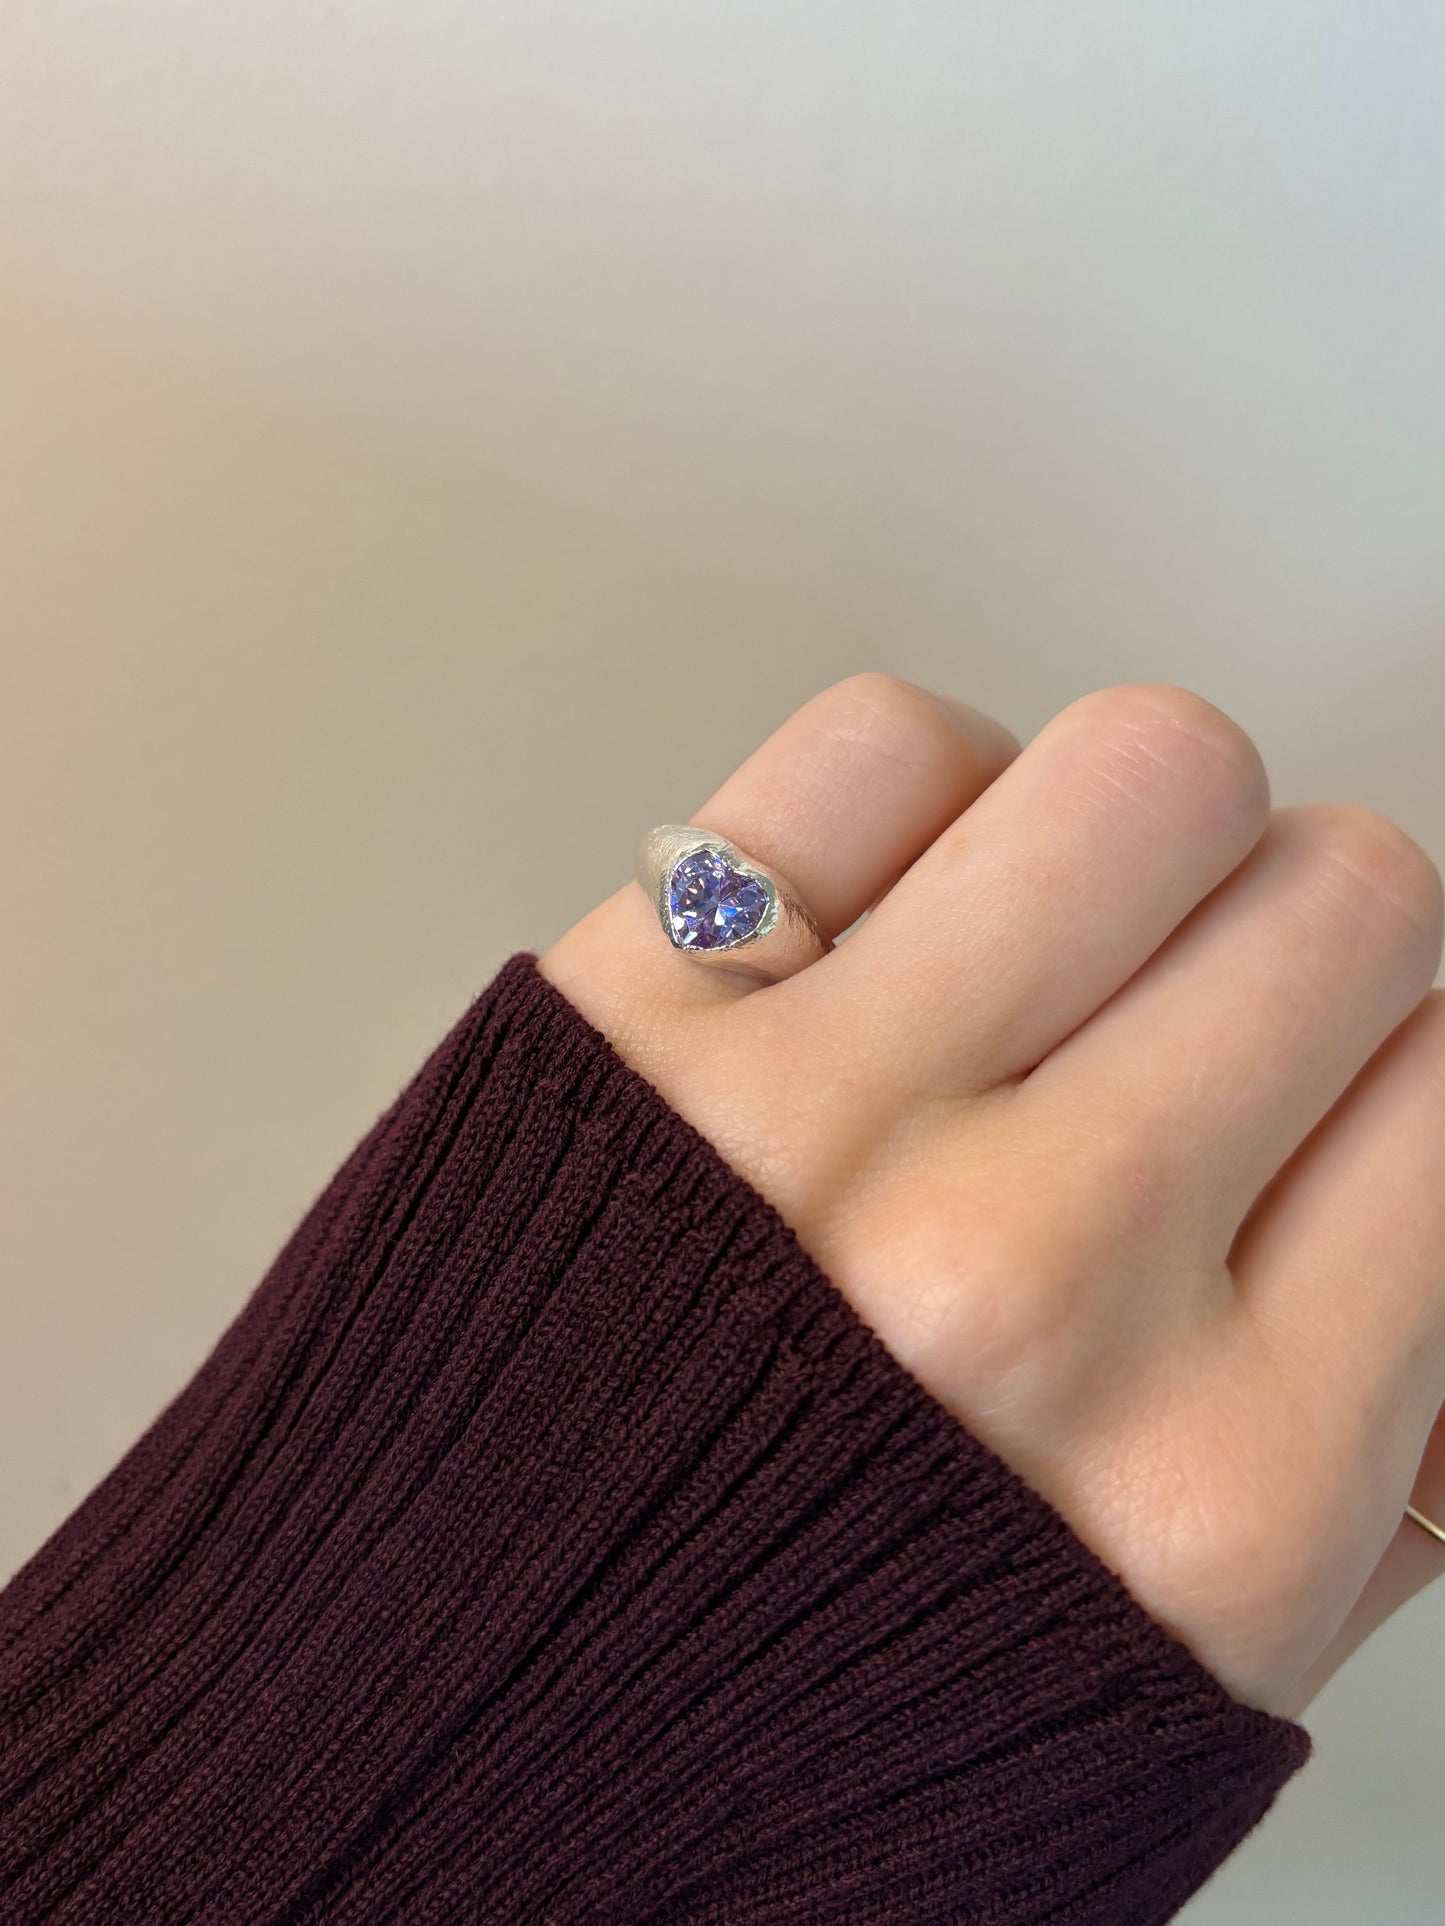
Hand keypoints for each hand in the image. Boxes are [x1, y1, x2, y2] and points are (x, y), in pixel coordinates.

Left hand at [540, 676, 1444, 1716]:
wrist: (453, 1710)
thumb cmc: (794, 1699)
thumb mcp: (1166, 1679)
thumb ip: (1373, 1471)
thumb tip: (1427, 1203)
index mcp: (1223, 1488)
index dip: (1396, 1074)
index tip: (1326, 1093)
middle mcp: (1035, 1285)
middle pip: (1340, 897)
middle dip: (1292, 945)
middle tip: (1198, 1015)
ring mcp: (823, 1126)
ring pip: (1148, 772)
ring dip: (1138, 840)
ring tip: (1058, 942)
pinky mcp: (635, 1016)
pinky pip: (886, 747)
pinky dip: (927, 796)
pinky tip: (902, 908)